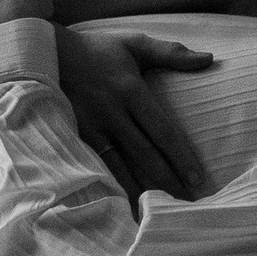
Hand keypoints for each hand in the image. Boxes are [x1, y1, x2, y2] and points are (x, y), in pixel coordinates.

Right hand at [55, 29, 215, 205]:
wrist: (47, 55)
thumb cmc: (98, 50)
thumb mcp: (135, 43)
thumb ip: (172, 52)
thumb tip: (209, 60)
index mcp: (130, 90)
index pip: (161, 131)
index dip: (180, 157)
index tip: (198, 179)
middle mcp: (111, 112)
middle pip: (145, 155)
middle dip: (167, 181)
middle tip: (188, 203)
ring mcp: (91, 128)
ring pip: (120, 167)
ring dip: (142, 191)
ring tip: (159, 212)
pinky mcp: (75, 137)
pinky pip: (98, 167)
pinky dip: (112, 187)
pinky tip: (124, 206)